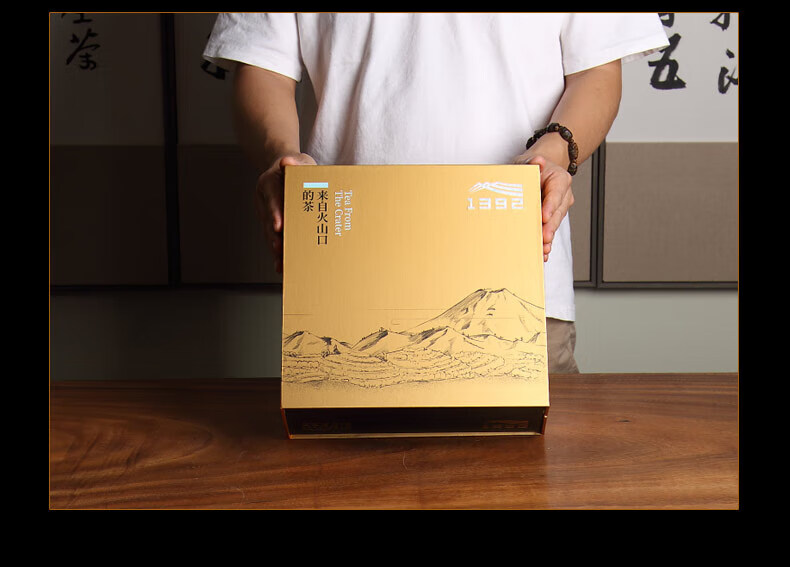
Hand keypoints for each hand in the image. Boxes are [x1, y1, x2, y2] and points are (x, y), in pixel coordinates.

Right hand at [255, 152, 316, 272]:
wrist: (286, 169)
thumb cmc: (296, 166)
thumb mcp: (299, 160)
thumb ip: (295, 161)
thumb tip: (287, 161)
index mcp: (268, 183)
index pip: (271, 198)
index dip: (274, 212)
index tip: (278, 225)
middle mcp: (264, 200)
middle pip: (268, 220)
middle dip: (274, 236)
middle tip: (280, 249)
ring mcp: (267, 213)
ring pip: (270, 233)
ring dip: (275, 248)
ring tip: (281, 263)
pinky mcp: (273, 223)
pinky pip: (275, 238)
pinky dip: (279, 251)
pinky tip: (282, 266)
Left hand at [513, 153, 574, 261]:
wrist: (537, 170)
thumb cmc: (532, 166)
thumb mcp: (529, 161)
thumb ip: (533, 162)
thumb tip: (538, 161)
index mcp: (560, 180)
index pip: (556, 194)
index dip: (550, 206)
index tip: (544, 216)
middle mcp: (562, 195)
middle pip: (557, 213)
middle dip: (550, 227)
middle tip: (544, 238)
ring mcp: (558, 208)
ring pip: (554, 224)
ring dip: (548, 237)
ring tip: (543, 249)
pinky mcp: (551, 218)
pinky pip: (550, 230)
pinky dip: (546, 241)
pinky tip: (543, 252)